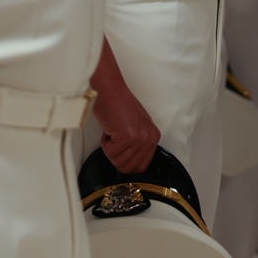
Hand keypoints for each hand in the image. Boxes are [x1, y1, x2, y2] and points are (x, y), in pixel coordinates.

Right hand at [90, 39, 160, 172]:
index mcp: (153, 137)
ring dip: (110, 148)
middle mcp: (150, 138)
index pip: (141, 167)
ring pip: (118, 162)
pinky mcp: (127, 137)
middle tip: (114, 138)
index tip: (119, 148)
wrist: (109, 90)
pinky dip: (104, 143)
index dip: (125, 161)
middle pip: (129, 168)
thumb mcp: (136, 126)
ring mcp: (139, 138)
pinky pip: (110, 153)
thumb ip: (137, 144)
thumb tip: (131, 163)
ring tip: (112, 130)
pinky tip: (109, 128)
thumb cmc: (117, 103)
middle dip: (116, 156)